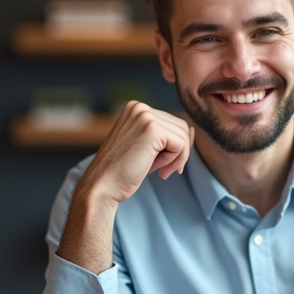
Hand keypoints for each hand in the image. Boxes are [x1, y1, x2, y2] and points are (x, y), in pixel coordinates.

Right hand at [57, 102, 193, 273]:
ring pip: (183, 135)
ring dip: (176, 158)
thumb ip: (163, 136)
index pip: (172, 122)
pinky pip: (181, 144)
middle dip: (177, 152)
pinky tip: (159, 172)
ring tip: (159, 171)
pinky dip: (175, 161)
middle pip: (180, 126)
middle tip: (162, 171)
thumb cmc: (121, 171)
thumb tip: (192, 131)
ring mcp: (145, 116)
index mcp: (135, 108)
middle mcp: (139, 107)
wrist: (102, 186)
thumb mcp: (143, 146)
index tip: (162, 165)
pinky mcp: (152, 130)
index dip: (173, 147)